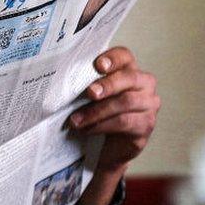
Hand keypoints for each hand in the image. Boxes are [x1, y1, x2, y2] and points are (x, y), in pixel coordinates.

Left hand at [70, 46, 159, 204]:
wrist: (101, 149)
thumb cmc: (91, 114)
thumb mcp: (86, 97)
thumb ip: (82, 83)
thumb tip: (55, 73)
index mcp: (129, 71)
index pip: (126, 56)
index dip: (113, 58)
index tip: (96, 63)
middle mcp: (144, 86)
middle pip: (130, 79)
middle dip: (107, 85)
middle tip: (87, 92)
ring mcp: (149, 108)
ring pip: (128, 104)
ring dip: (99, 112)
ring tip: (76, 120)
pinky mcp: (145, 129)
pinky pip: (127, 124)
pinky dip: (105, 126)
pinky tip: (86, 129)